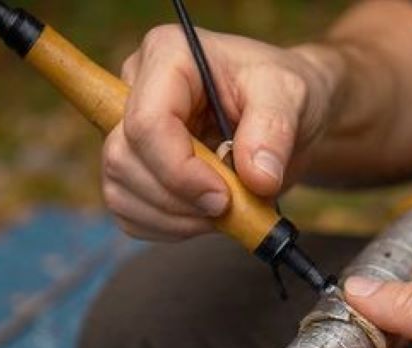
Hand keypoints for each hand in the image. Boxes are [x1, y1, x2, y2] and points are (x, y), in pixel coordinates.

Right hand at [101, 25, 336, 240]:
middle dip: (178, 198)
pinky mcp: (135, 167)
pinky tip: (205, 217)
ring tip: (224, 211)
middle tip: (230, 206)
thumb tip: (257, 177)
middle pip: (123, 159)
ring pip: (120, 191)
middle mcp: (137, 89)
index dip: (179, 170)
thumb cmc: (283, 91)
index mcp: (168, 55)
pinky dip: (168, 228)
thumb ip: (274, 129)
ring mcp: (129, 130)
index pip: (147, 122)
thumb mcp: (291, 95)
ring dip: (174, 218)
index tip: (224, 197)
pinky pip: (130, 212)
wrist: (286, 115)